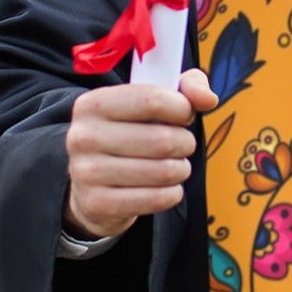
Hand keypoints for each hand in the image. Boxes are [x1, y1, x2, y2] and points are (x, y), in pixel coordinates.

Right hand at [63, 67, 219, 239]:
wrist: (92, 184)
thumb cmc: (130, 134)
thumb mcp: (152, 101)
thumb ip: (186, 88)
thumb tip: (208, 99)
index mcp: (93, 104)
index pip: (152, 100)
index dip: (182, 109)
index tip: (184, 115)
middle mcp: (83, 136)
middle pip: (162, 140)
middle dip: (185, 143)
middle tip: (182, 145)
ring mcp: (86, 172)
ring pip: (163, 171)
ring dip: (181, 169)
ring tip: (174, 166)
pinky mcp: (97, 204)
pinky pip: (156, 199)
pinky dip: (172, 193)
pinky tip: (165, 187)